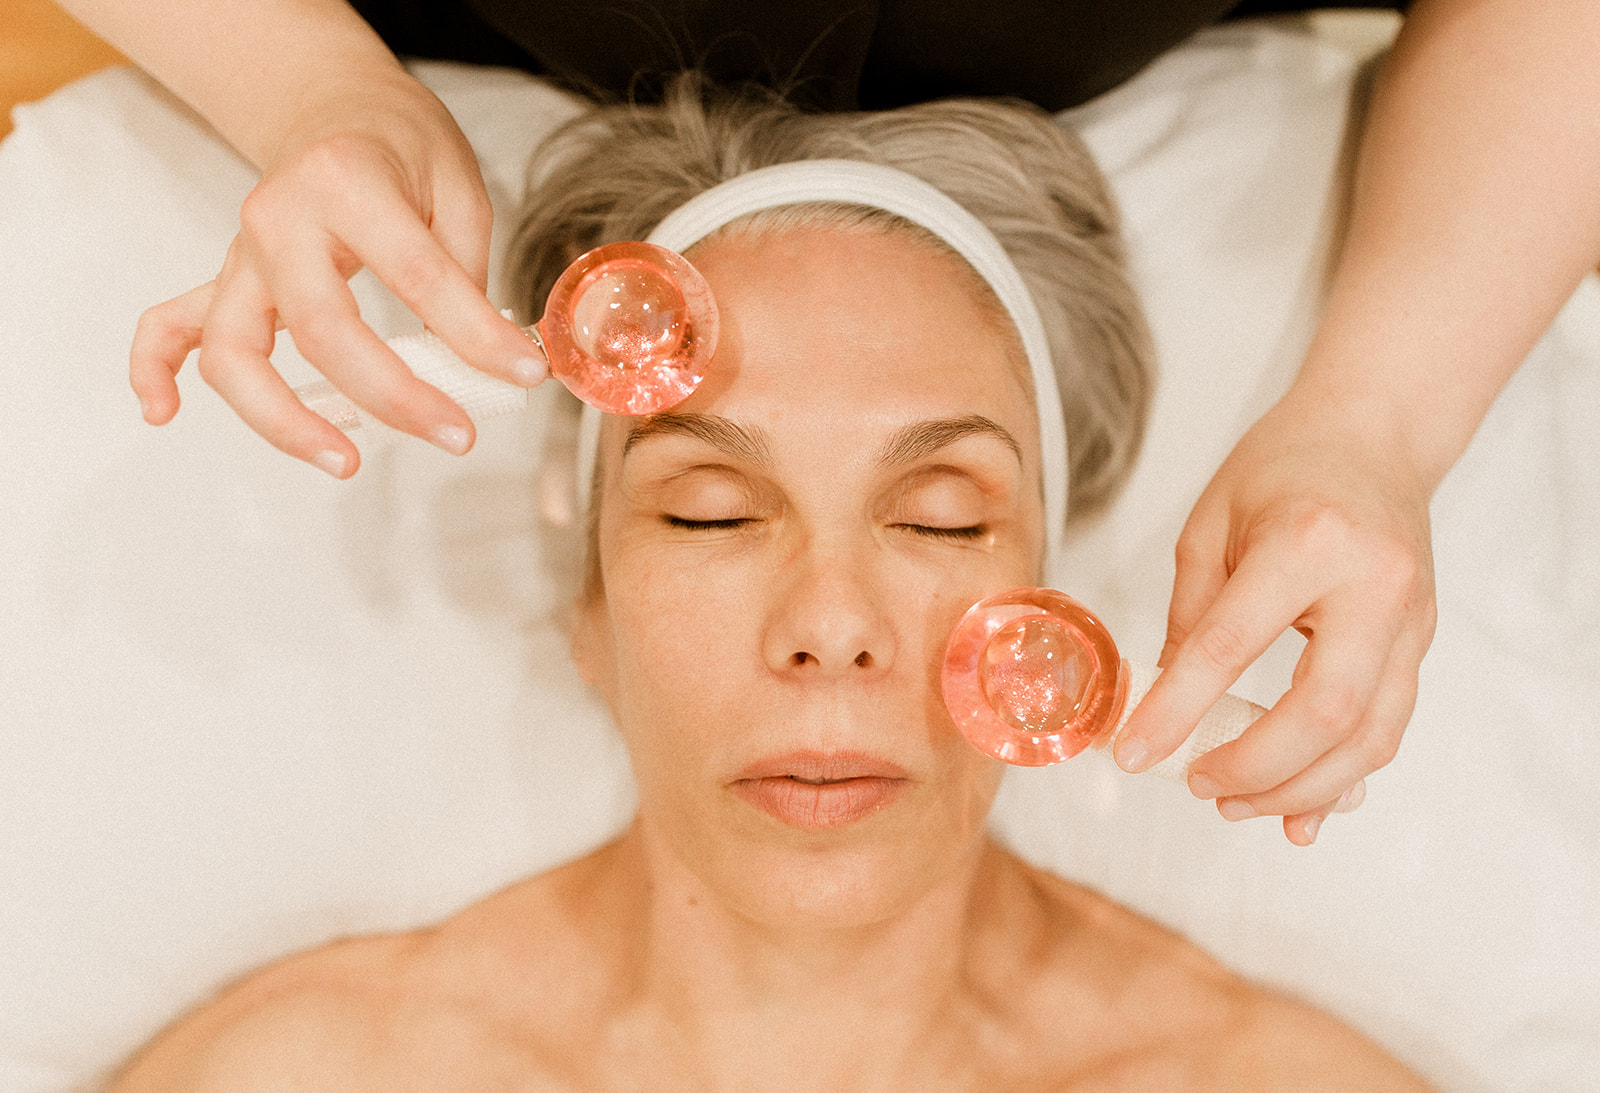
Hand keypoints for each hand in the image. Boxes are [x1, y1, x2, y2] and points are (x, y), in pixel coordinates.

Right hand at [129, 67, 547, 476]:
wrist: (333, 103)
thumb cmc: (400, 144)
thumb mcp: (459, 187)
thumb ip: (465, 272)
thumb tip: (488, 362)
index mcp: (348, 182)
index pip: (420, 278)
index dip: (478, 337)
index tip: (524, 375)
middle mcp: (280, 218)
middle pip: (323, 330)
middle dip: (394, 396)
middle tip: (456, 434)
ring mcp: (243, 253)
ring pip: (235, 350)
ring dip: (282, 418)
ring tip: (345, 460)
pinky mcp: (227, 278)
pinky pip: (169, 324)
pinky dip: (153, 369)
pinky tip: (161, 414)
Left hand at [1114, 388, 1437, 844]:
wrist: (1375, 434)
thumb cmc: (1282, 468)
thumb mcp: (1211, 523)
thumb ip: (1191, 615)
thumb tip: (1164, 702)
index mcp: (1306, 541)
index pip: (1231, 646)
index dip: (1177, 710)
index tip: (1134, 753)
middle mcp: (1374, 586)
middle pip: (1323, 712)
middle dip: (1254, 767)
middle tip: (1197, 786)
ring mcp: (1411, 620)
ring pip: (1369, 737)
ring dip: (1299, 787)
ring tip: (1234, 804)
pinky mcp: (1422, 643)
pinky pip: (1388, 729)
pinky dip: (1341, 779)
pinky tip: (1295, 809)